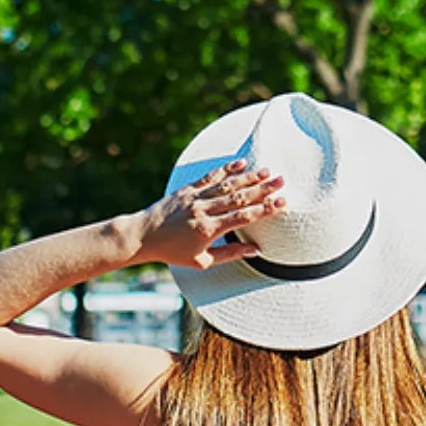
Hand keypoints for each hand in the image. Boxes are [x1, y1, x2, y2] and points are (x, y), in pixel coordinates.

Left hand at [132, 161, 284, 270]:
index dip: (264, 209)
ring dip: (249, 178)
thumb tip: (256, 250)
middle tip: (282, 181)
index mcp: (208, 230)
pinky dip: (227, 169)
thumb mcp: (202, 261)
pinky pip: (210, 177)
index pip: (242, 217)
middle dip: (262, 189)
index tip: (282, 203)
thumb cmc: (173, 252)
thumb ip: (230, 254)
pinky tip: (242, 163)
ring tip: (268, 172)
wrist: (143, 236)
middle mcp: (203, 211)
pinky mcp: (188, 189)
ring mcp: (195, 197)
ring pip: (227, 185)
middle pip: (238, 198)